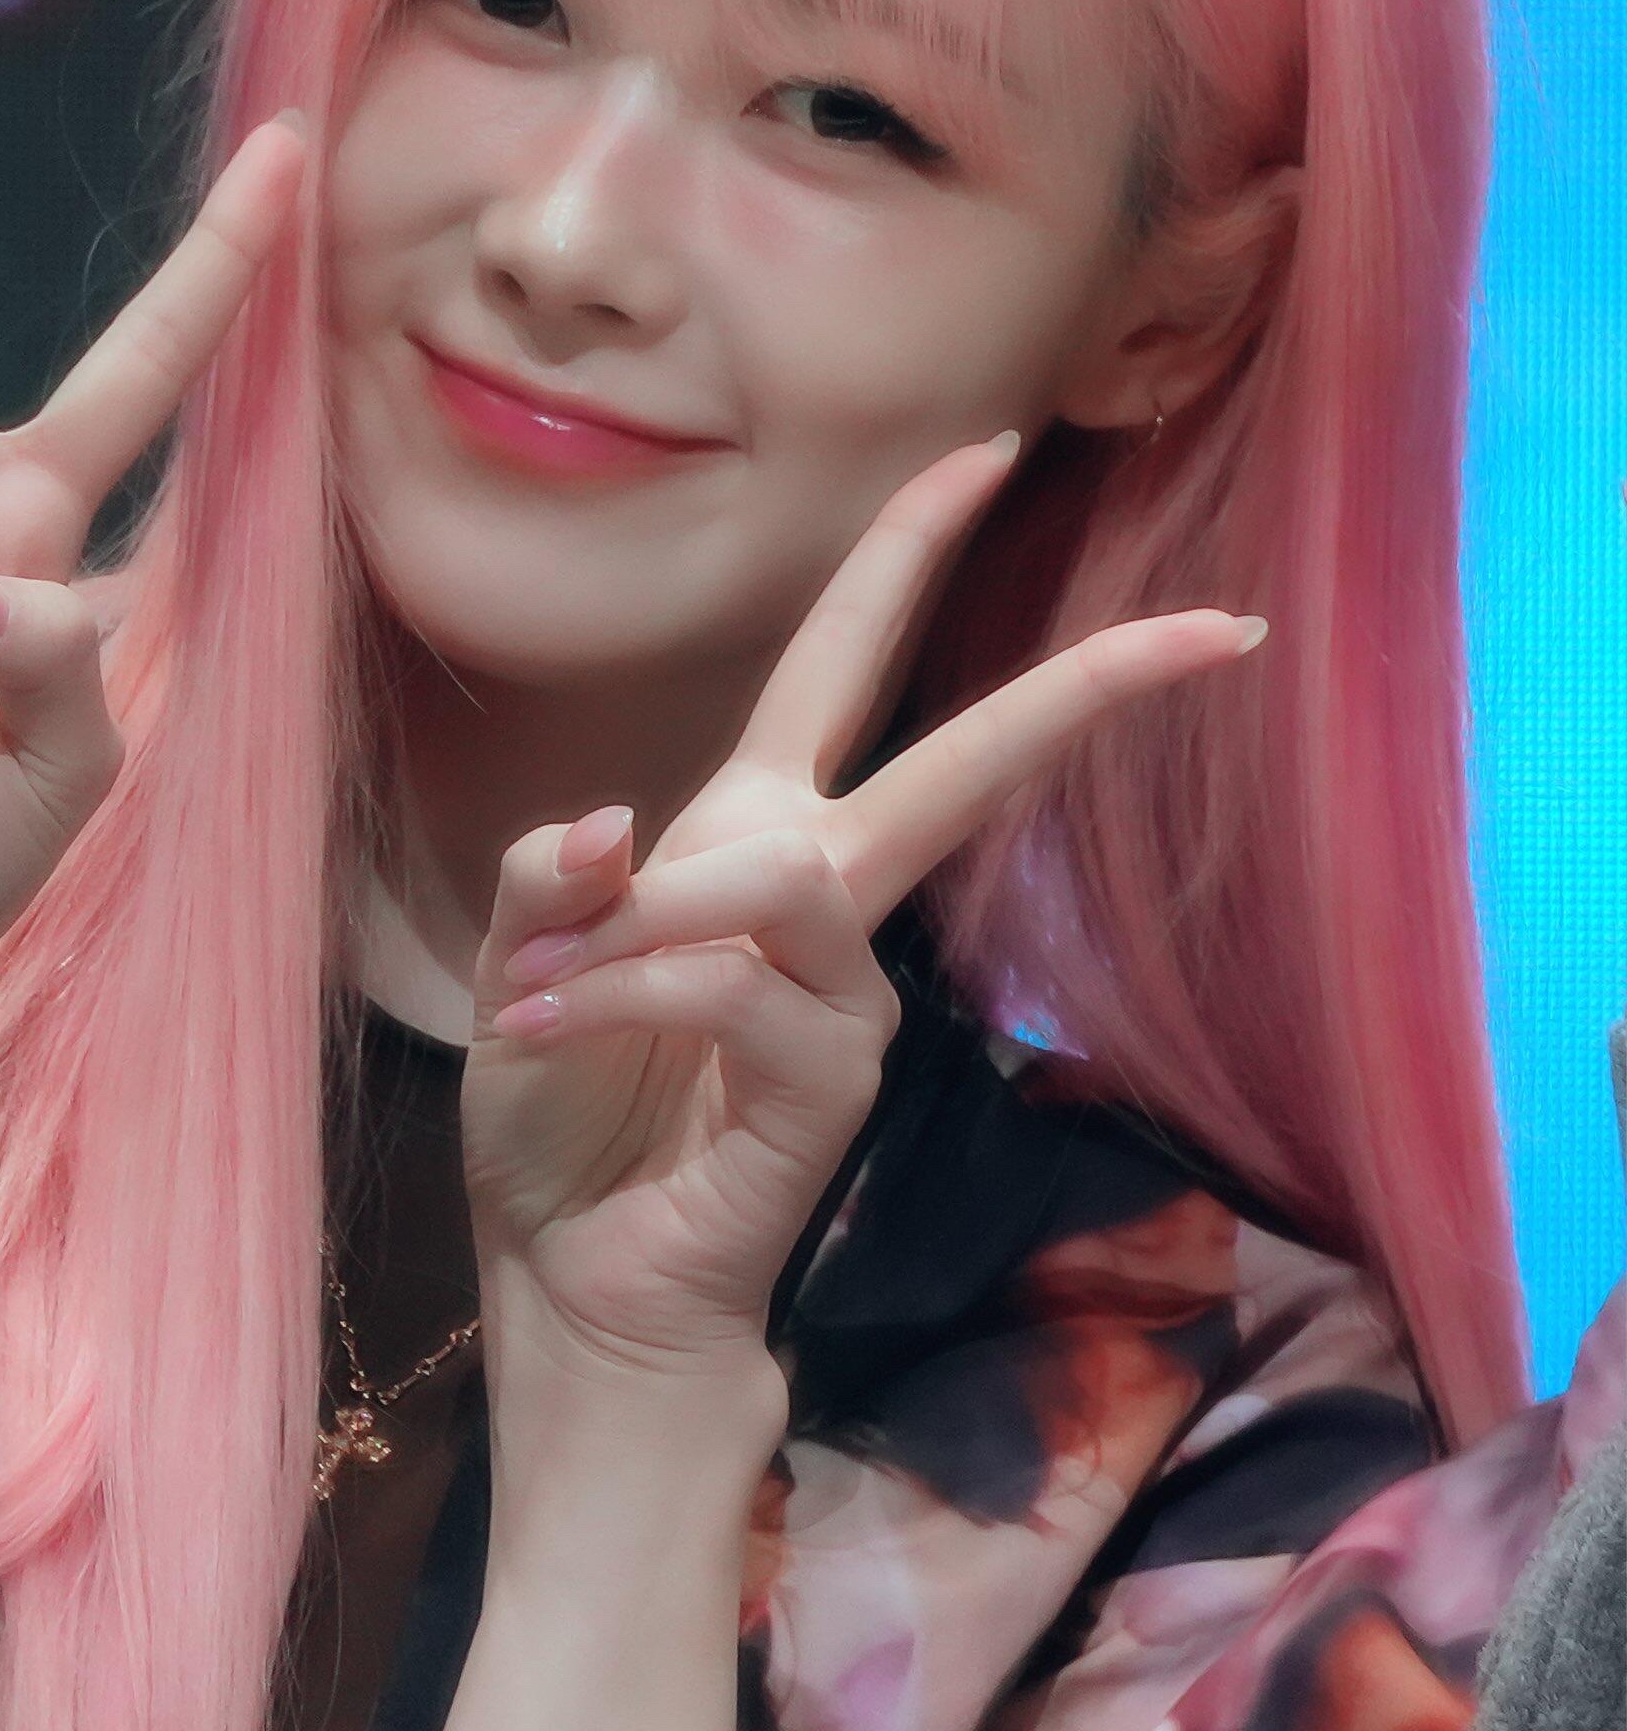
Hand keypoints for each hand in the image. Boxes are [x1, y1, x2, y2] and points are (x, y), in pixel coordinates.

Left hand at [459, 436, 1269, 1392]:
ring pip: (791, 880)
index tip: (990, 452)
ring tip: (539, 992)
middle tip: (1212, 628)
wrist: (574, 1278)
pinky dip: (633, 992)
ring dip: (648, 924)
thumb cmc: (561, 1109)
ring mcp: (846, 991)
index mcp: (752, 829)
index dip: (908, 552)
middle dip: (1079, 688)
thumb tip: (615, 815)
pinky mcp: (837, 1080)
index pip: (846, 661)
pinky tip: (554, 1027)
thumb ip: (551, 880)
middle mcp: (817, 891)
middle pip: (963, 761)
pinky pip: (743, 990)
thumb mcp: (518, 965)